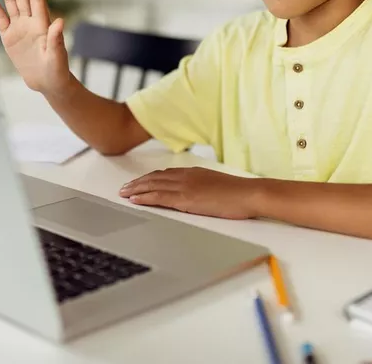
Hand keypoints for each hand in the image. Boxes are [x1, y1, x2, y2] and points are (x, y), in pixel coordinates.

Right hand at [0, 0, 70, 94]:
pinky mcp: (9, 37)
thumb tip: (60, 22)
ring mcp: (19, 27)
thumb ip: (56, 39)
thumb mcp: (57, 56)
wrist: (47, 82)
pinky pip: (0, 18)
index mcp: (43, 23)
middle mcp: (31, 21)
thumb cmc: (57, 70)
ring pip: (9, 1)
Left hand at [119, 167, 259, 219]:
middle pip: (154, 178)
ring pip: (152, 186)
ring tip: (123, 193)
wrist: (248, 194)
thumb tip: (197, 193)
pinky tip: (134, 199)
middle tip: (124, 187)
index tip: (139, 182)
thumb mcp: (217, 186)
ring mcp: (184, 186)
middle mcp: (186, 176)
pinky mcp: (185, 199)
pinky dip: (144, 197)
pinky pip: (158, 196)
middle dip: (137, 183)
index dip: (149, 178)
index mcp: (193, 173)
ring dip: (136, 189)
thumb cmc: (238, 193)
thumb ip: (203, 186)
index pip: (165, 174)